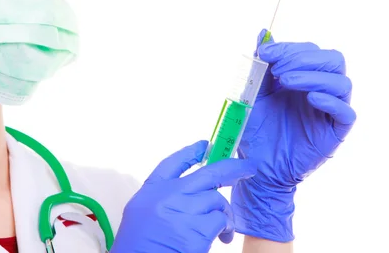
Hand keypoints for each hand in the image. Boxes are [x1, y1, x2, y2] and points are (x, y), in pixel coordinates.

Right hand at [112, 140, 257, 252]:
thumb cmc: (139, 245)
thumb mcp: (140, 213)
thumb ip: (164, 197)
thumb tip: (192, 190)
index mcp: (151, 191)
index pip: (173, 163)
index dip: (191, 152)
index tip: (205, 145)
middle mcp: (167, 196)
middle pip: (208, 173)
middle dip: (233, 168)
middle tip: (248, 168)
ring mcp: (183, 212)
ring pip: (217, 200)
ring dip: (225, 214)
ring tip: (224, 231)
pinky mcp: (196, 232)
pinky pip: (220, 221)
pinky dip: (224, 230)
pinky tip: (221, 240)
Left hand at [231, 30, 356, 241]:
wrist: (258, 167)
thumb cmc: (257, 131)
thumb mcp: (254, 94)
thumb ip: (261, 65)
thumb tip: (262, 32)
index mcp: (305, 77)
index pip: (310, 50)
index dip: (289, 47)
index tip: (264, 53)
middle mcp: (322, 89)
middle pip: (333, 59)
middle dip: (303, 58)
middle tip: (278, 70)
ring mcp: (331, 110)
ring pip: (342, 82)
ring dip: (314, 76)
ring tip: (286, 82)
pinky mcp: (336, 131)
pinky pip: (346, 112)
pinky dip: (330, 101)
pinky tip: (310, 98)